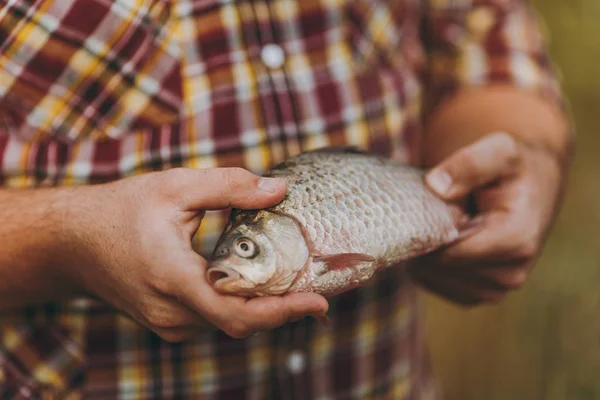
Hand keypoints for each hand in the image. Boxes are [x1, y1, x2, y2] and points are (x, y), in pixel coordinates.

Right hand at [62, 167, 327, 341]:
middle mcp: (171, 312)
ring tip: (289, 281)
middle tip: (315, 287)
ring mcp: (166, 323)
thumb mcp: (176, 186)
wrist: (71, 241)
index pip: (238, 313)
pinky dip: (238, 306)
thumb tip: (280, 189)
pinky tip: (253, 283)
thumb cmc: (121, 210)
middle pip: (240, 322)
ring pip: (227, 323)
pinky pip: (212, 320)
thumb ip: (230, 186)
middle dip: (281, 308)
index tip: (318, 302)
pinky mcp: (165, 323)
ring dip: (260, 307)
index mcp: (174, 278)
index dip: (282, 311)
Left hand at [408, 132, 567, 305]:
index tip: (426, 207)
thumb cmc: (511, 168)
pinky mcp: (480, 295)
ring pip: (434, 278)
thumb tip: (436, 186)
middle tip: (432, 212)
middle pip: (440, 267)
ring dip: (426, 252)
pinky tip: (438, 241)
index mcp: (518, 239)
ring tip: (441, 225)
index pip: (452, 252)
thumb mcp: (499, 150)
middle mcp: (512, 272)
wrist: (531, 189)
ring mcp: (497, 289)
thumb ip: (470, 163)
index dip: (429, 230)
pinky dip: (427, 266)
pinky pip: (436, 286)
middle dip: (427, 239)